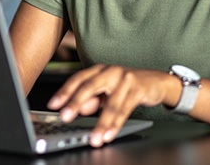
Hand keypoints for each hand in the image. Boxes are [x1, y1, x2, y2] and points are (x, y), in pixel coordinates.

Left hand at [48, 64, 174, 146]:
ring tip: (93, 138)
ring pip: (110, 103)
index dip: (64, 91)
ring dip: (100, 123)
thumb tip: (79, 109)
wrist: (156, 81)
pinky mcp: (138, 89)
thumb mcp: (106, 92)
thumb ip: (92, 99)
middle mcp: (110, 71)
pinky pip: (125, 109)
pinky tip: (109, 134)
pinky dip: (116, 124)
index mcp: (99, 70)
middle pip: (89, 86)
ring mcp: (125, 79)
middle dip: (76, 103)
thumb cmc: (127, 86)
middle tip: (65, 117)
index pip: (78, 79)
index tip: (53, 105)